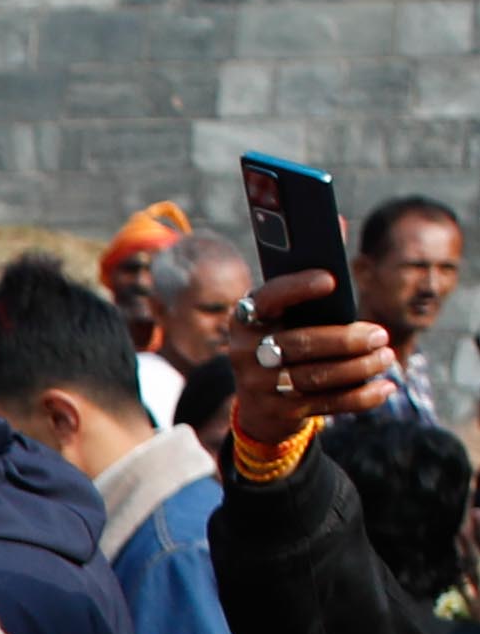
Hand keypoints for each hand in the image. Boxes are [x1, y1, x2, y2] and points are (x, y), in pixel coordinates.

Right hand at [227, 270, 401, 448]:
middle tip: (380, 335)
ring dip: (357, 368)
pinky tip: (385, 388)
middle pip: (298, 344)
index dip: (297, 288)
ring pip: (314, 376)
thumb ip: (312, 271)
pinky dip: (359, 397)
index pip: (268, 299)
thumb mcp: (289, 310)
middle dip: (344, 340)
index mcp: (247, 319)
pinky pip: (325, 404)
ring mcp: (259, 386)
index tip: (331, 280)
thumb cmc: (286, 337)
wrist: (260, 401)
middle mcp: (245, 353)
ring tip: (386, 356)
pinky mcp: (279, 412)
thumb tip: (338, 221)